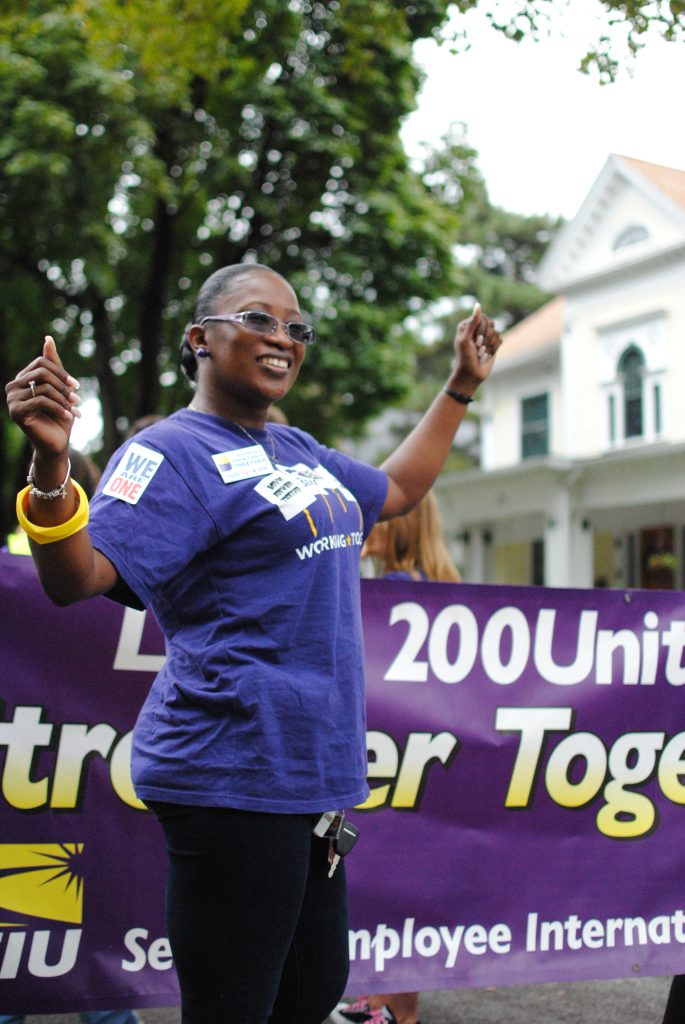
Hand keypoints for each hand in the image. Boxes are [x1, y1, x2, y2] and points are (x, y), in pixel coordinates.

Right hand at [5, 336, 80, 457]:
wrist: (56, 443)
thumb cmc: (59, 416)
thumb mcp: (60, 388)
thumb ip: (54, 365)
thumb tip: (48, 338)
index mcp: (22, 379)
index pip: (41, 362)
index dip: (61, 372)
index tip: (76, 386)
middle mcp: (13, 387)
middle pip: (42, 372)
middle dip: (63, 385)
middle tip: (77, 399)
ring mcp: (12, 399)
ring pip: (43, 387)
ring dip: (64, 399)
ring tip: (75, 410)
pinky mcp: (16, 412)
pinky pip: (41, 401)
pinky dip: (59, 408)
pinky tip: (69, 416)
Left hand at [450, 302, 501, 394]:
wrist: (471, 374)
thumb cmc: (465, 358)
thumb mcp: (466, 339)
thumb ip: (473, 322)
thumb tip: (478, 305)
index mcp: (466, 325)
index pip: (482, 317)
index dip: (481, 329)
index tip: (475, 340)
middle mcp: (476, 329)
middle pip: (491, 323)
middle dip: (486, 337)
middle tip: (478, 347)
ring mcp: (485, 336)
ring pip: (496, 332)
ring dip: (489, 345)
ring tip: (481, 353)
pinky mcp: (492, 344)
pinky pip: (500, 340)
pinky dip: (494, 348)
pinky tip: (487, 354)